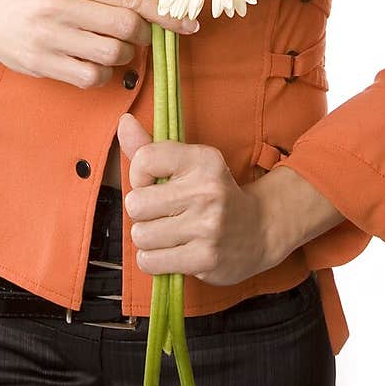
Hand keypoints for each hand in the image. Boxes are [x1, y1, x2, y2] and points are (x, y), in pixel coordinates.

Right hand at [0, 0, 197, 89]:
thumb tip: (152, 6)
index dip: (166, 13)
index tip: (189, 24)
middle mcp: (60, 5)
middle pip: (126, 27)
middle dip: (142, 34)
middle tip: (138, 34)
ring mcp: (50, 37)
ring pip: (112, 54)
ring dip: (125, 55)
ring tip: (114, 47)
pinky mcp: (43, 64)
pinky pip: (90, 77)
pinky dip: (102, 74)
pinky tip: (94, 63)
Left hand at [117, 113, 271, 286]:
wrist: (260, 229)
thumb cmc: (214, 194)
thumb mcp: (189, 164)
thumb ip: (151, 148)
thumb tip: (124, 123)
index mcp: (203, 159)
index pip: (144, 160)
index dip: (138, 176)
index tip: (154, 184)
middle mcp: (206, 190)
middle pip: (135, 204)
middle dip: (142, 212)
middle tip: (163, 213)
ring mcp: (208, 227)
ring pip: (141, 235)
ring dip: (148, 239)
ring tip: (169, 234)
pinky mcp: (206, 259)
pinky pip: (151, 262)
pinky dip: (155, 260)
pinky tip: (173, 252)